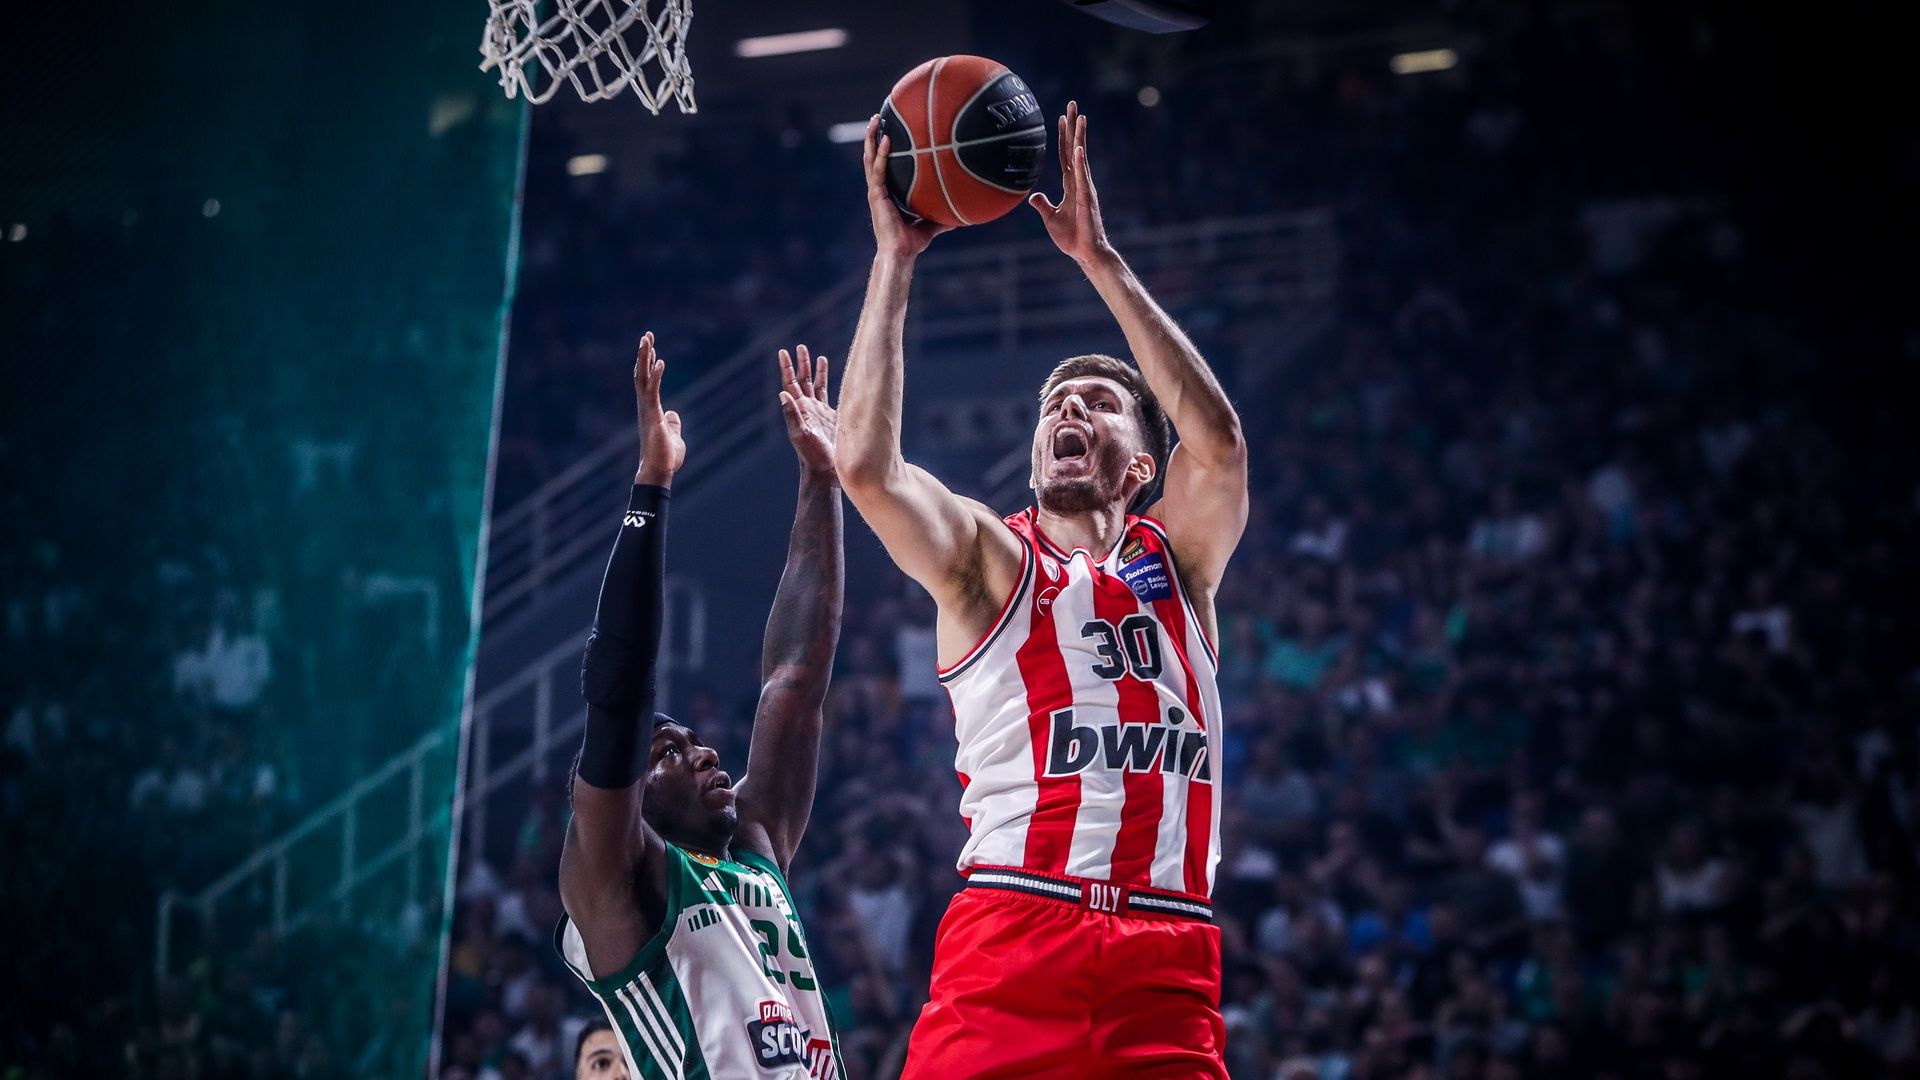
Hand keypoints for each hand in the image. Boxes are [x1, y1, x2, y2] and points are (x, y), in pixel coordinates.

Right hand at [632, 332, 683, 485]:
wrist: (659, 472)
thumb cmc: (665, 458)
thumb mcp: (673, 436)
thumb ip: (673, 424)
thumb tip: (674, 414)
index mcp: (650, 409)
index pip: (647, 381)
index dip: (648, 363)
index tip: (650, 346)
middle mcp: (645, 407)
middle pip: (641, 374)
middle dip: (644, 354)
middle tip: (646, 335)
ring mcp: (647, 410)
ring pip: (643, 379)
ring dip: (645, 358)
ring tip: (647, 339)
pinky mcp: (653, 416)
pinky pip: (653, 391)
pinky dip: (656, 375)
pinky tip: (661, 362)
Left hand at [778, 345, 836, 476]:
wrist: (827, 471)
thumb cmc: (812, 456)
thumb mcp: (800, 435)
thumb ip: (792, 415)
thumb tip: (782, 393)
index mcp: (798, 410)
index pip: (790, 384)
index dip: (787, 368)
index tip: (783, 352)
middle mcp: (807, 409)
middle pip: (802, 380)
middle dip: (801, 364)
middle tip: (800, 347)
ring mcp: (819, 412)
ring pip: (815, 385)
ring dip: (814, 370)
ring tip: (815, 355)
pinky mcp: (831, 417)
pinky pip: (827, 395)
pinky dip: (826, 382)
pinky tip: (828, 374)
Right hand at [864, 116, 952, 259]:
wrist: (901, 253)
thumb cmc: (911, 242)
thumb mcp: (930, 225)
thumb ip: (940, 217)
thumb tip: (960, 217)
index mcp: (888, 194)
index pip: (883, 166)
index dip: (883, 150)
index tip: (888, 132)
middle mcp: (879, 190)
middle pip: (872, 157)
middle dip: (873, 137)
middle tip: (877, 118)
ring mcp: (876, 191)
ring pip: (870, 159)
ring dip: (871, 139)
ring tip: (875, 120)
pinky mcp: (876, 195)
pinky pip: (878, 170)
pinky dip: (880, 154)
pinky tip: (885, 139)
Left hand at [1028, 101, 1112, 264]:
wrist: (1085, 252)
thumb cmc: (1071, 237)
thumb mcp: (1050, 218)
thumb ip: (1042, 204)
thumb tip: (1032, 196)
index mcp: (1070, 184)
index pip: (1066, 155)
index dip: (1063, 136)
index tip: (1061, 118)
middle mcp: (1079, 181)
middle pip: (1075, 148)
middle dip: (1073, 126)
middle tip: (1073, 104)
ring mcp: (1084, 187)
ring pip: (1081, 157)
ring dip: (1079, 136)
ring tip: (1080, 117)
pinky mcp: (1086, 197)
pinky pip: (1082, 176)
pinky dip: (1081, 161)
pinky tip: (1079, 147)